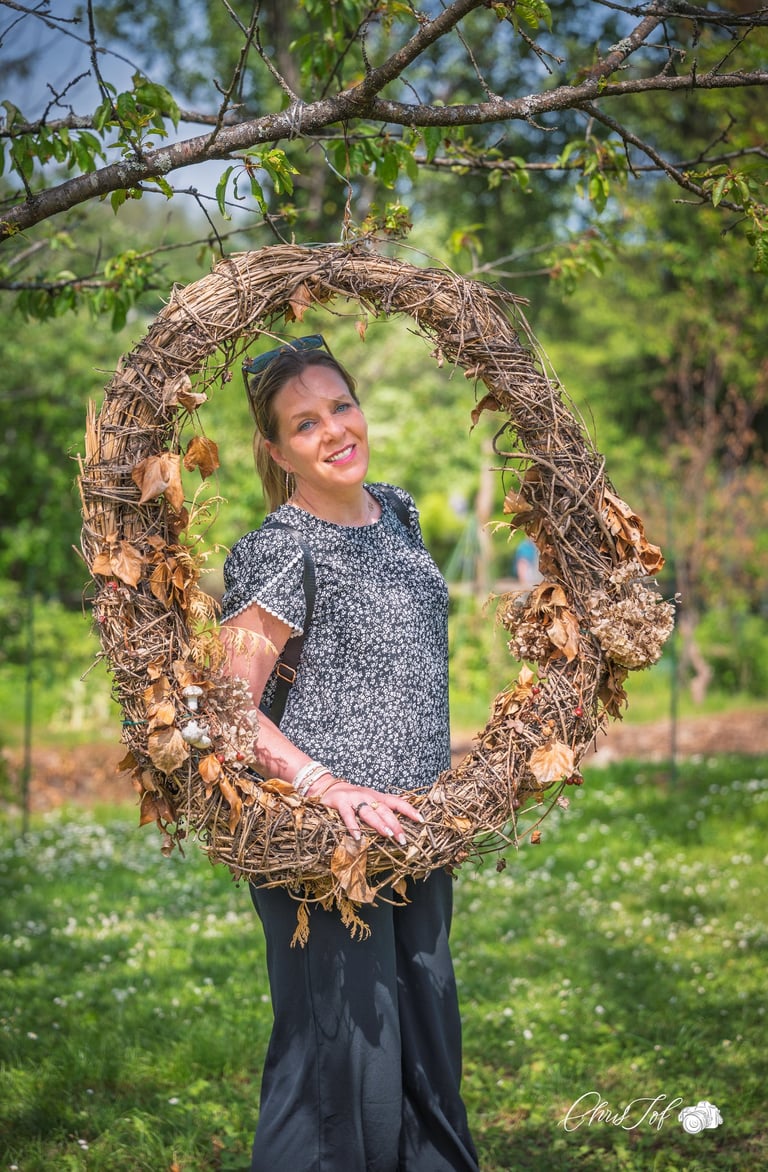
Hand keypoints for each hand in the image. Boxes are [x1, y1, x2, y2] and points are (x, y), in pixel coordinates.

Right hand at [308, 777, 422, 844]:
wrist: (328, 787)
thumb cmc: (352, 798)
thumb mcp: (370, 801)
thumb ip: (381, 811)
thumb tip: (399, 827)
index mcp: (377, 797)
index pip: (397, 802)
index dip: (409, 810)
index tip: (421, 820)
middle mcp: (368, 796)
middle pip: (385, 811)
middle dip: (395, 824)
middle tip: (403, 838)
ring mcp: (354, 798)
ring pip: (369, 812)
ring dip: (379, 824)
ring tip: (387, 834)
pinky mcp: (340, 802)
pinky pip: (347, 815)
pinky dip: (352, 825)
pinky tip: (357, 836)